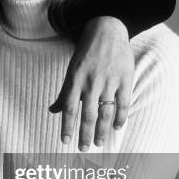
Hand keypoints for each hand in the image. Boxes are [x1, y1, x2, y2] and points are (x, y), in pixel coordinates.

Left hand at [50, 16, 133, 150]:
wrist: (107, 29)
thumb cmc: (86, 53)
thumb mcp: (71, 71)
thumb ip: (64, 93)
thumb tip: (52, 111)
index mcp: (76, 80)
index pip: (69, 108)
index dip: (67, 127)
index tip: (65, 142)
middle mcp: (92, 82)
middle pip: (88, 114)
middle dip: (85, 134)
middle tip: (84, 148)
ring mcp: (110, 81)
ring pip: (106, 112)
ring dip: (103, 130)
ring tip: (100, 143)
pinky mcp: (125, 78)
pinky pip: (123, 102)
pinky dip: (121, 117)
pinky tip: (118, 127)